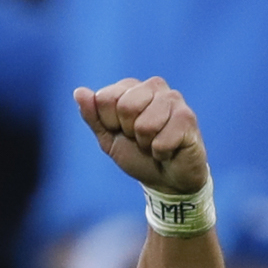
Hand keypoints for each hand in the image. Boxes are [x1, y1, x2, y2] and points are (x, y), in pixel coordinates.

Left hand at [75, 76, 207, 194]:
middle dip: (129, 132)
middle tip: (140, 139)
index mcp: (131, 88)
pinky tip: (169, 150)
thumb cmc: (139, 156)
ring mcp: (173, 100)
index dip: (110, 123)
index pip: (105, 97)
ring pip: (145, 125)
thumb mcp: (109, 139)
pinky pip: (161, 141)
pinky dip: (161, 153)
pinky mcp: (188, 118)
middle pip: (126, 106)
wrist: (167, 181)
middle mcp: (154, 87)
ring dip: (147, 144)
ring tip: (155, 144)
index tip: (122, 132)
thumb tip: (79, 92)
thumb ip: (93, 117)